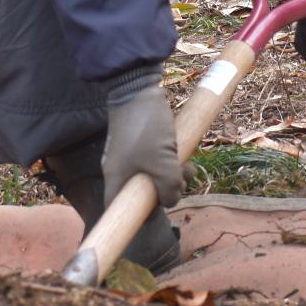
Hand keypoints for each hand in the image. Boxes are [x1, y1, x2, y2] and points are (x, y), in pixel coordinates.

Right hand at [102, 67, 180, 207]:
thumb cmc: (147, 129)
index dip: (135, 217)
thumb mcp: (163, 164)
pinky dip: (172, 163)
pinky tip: (185, 155)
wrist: (139, 89)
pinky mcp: (141, 145)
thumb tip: (170, 200)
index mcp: (117, 179)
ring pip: (154, 179)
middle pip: (142, 196)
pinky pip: (157, 163)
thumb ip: (169, 189)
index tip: (155, 211)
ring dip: (174, 177)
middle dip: (165, 193)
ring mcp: (131, 157)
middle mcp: (121, 171)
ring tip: (188, 167)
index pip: (118, 210)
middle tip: (179, 182)